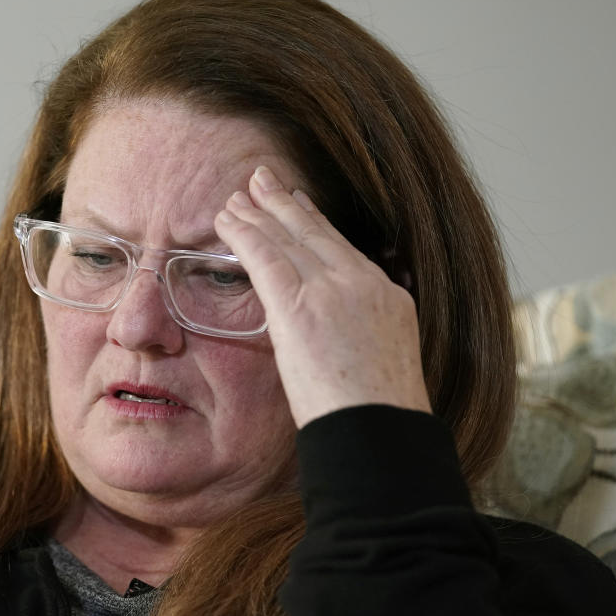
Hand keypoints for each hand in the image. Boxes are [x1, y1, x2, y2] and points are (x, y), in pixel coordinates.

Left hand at [214, 165, 431, 428]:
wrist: (382, 435)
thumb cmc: (379, 421)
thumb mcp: (382, 372)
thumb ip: (359, 347)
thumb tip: (338, 354)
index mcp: (388, 301)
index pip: (346, 252)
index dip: (317, 226)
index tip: (301, 207)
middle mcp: (364, 286)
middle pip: (317, 235)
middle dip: (286, 205)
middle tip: (266, 181)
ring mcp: (334, 292)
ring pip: (289, 239)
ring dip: (259, 214)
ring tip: (238, 195)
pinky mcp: (301, 306)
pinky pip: (266, 257)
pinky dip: (245, 234)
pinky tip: (226, 220)